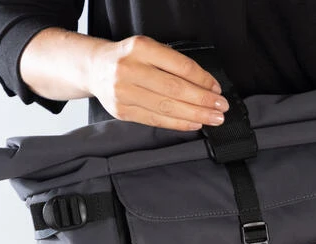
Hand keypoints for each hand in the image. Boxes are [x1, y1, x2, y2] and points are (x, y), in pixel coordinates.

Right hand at [86, 35, 228, 130]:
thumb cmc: (128, 59)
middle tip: (221, 107)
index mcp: (140, 48)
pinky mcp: (122, 111)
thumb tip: (206, 86)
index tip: (217, 89)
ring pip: (167, 107)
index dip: (203, 80)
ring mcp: (124, 92)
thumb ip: (173, 64)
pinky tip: (194, 124)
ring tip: (213, 118)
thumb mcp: (148, 50)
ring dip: (196, 115)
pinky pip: (157, 120)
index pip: (180, 66)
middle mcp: (129, 69)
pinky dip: (179, 123)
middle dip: (203, 101)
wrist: (94, 68)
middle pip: (176, 89)